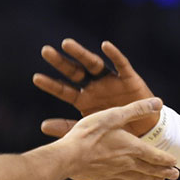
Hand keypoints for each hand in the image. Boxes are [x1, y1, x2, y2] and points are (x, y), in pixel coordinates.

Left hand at [33, 39, 157, 134]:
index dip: (51, 84)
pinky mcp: (128, 78)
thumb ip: (68, 127)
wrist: (143, 134)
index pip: (64, 90)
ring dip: (80, 54)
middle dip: (60, 62)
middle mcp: (94, 86)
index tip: (36, 78)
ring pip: (93, 64)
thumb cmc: (115, 130)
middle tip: (45, 52)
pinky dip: (114, 55)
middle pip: (74, 72)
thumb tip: (42, 126)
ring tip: (66, 45)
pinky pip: (121, 64)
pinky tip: (105, 46)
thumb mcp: (90, 128)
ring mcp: (110, 80)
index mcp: (83, 99)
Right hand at [56, 97, 178, 179]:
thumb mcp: (114, 115)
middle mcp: (127, 163)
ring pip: (138, 178)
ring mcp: (115, 172)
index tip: (176, 163)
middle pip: (150, 169)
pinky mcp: (103, 178)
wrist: (69, 157)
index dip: (166, 159)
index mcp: (132, 147)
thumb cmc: (90, 133)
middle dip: (164, 172)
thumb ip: (136, 109)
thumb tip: (158, 102)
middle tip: (175, 175)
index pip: (155, 155)